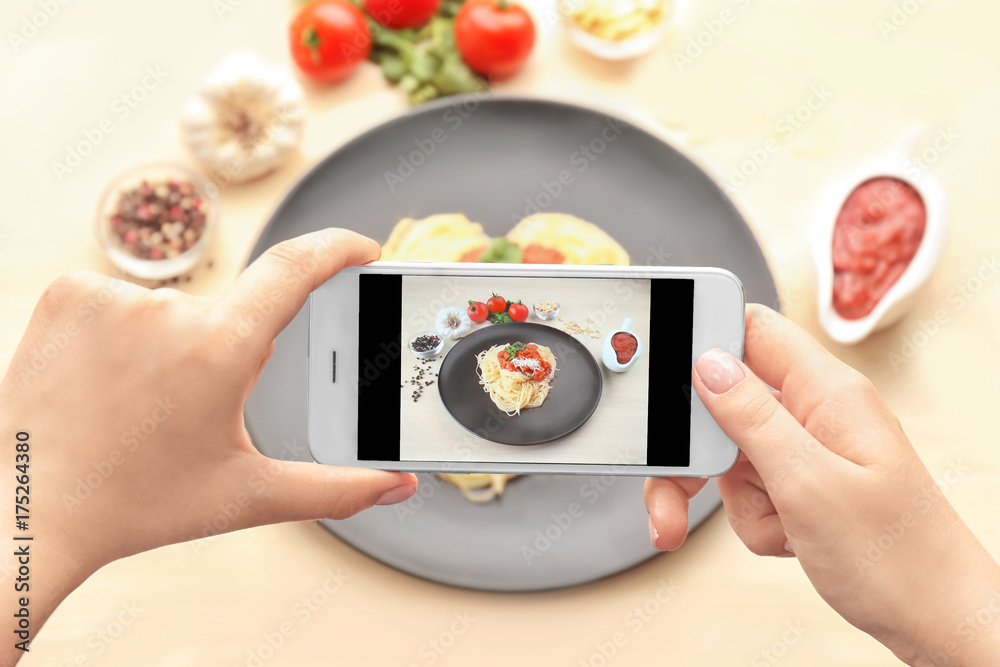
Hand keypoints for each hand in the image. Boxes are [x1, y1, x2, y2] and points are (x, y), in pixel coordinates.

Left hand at [0, 229, 416, 661]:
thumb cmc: (133, 504)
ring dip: (171, 347)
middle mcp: (169, 311)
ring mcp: (112, 298)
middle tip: (187, 411)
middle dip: (224, 354)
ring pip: (173, 311)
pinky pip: (120, 299)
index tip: (361, 249)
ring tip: (135, 405)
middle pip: (227, 314)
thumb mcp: (247, 495)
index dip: (337, 249)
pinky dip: (122, 334)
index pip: (295, 268)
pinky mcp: (69, 293)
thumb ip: (338, 489)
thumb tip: (398, 487)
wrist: (24, 510)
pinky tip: (99, 381)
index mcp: (220, 351)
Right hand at [645, 305, 999, 665]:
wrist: (933, 621)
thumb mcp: (809, 483)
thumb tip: (706, 364)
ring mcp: (808, 450)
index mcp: (827, 392)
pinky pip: (749, 489)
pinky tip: (787, 538)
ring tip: (765, 528)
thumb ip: (752, 418)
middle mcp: (816, 413)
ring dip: (732, 497)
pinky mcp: (802, 484)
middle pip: (726, 402)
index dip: (703, 340)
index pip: (752, 330)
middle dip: (697, 451)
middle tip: (677, 489)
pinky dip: (754, 519)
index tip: (662, 376)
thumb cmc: (898, 559)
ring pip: (731, 452)